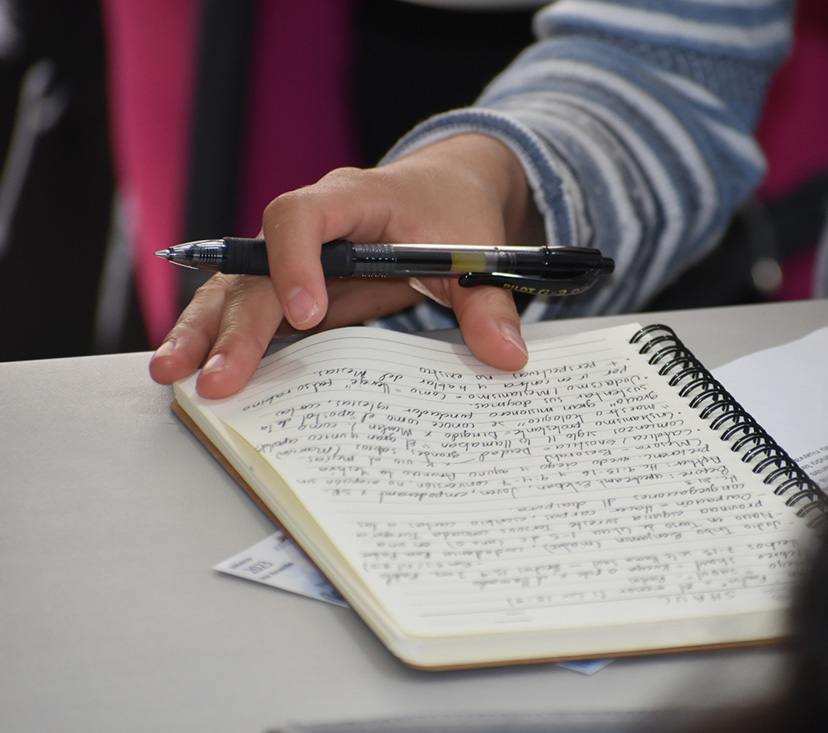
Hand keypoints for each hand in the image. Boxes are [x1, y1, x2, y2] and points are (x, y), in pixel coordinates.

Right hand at [149, 134, 544, 397]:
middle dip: (234, 326)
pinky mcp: (294, 288)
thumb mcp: (478, 252)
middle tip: (215, 379)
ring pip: (237, 291)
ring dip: (204, 331)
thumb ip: (489, 303)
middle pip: (256, 270)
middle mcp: (309, 227)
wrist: (444, 192)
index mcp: (353, 200)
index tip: (308, 314)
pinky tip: (195, 373)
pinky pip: (252, 312)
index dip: (295, 262)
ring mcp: (294, 259)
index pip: (302, 215)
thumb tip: (509, 357)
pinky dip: (224, 339)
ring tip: (171, 374)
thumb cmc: (454, 212)